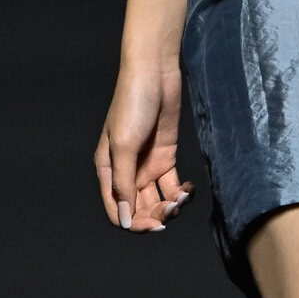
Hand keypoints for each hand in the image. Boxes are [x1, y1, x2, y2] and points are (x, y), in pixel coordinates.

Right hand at [95, 55, 193, 231]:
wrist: (154, 74)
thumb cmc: (132, 105)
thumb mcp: (124, 146)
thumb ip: (124, 185)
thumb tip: (123, 221)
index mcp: (108, 171)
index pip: (117, 211)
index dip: (135, 223)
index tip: (156, 223)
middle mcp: (126, 172)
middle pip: (139, 209)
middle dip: (156, 215)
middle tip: (173, 209)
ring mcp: (146, 166)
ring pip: (157, 200)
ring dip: (171, 206)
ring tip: (183, 197)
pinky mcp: (165, 157)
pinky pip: (172, 186)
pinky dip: (181, 193)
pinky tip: (189, 189)